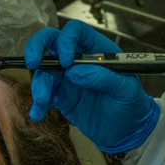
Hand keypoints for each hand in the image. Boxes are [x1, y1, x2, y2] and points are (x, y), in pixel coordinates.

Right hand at [25, 20, 158, 153]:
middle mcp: (79, 60)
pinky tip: (37, 113)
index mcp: (97, 50)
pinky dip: (38, 103)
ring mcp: (67, 78)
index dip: (67, 40)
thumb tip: (74, 72)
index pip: (76, 32)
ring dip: (39, 84)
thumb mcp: (126, 91)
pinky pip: (44, 94)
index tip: (66, 61)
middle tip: (33, 62)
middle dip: (37, 47)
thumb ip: (104, 78)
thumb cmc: (131, 105)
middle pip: (51, 42)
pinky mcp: (61, 96)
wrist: (127, 133)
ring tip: (42, 101)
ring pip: (44, 71)